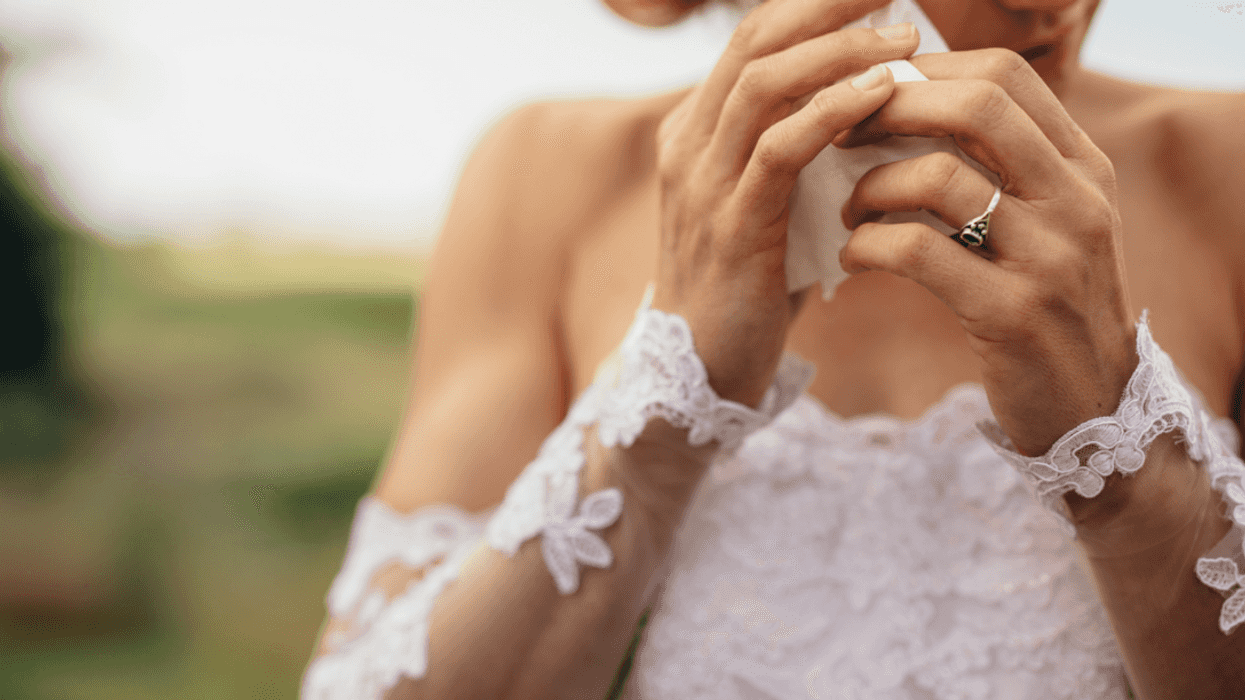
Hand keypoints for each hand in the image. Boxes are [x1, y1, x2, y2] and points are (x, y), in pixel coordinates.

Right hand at [651, 0, 920, 406]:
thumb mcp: (769, 204)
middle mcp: (690, 144)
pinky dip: (830, 113)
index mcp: (696, 132)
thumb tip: (877, 107)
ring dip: (838, 52)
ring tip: (904, 38)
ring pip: (763, 84)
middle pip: (753, 42)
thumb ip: (799, 154)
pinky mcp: (731, 225)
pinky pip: (778, 150)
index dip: (812, 5)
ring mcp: (703, 183)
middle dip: (826, 8)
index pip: (752, 40)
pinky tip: (880, 95)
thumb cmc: (750, 284)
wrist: (702, 368)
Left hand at [838, 49, 1135, 455]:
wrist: (1093, 410)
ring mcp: (1049, 257)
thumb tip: (916, 105)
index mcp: (1083, 167)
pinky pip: (918, 253)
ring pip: (938, 177)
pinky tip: (852, 257)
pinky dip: (868, 246)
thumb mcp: (1051, 225)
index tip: (872, 95)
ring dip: (871, 186)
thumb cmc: (1049, 308)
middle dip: (891, 109)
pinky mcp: (1012, 314)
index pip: (1004, 75)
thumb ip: (1006, 167)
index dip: (926, 71)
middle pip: (976, 105)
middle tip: (842, 136)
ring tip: (848, 211)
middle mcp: (1076, 200)